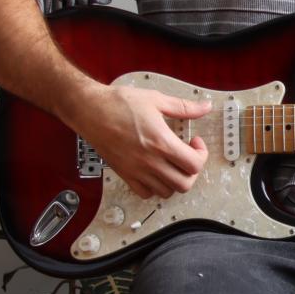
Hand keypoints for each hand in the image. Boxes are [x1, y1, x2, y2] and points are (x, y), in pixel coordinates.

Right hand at [76, 84, 211, 199]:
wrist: (90, 110)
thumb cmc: (118, 104)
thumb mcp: (156, 100)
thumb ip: (184, 107)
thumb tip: (204, 107)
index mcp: (161, 142)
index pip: (194, 165)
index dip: (202, 155)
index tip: (195, 144)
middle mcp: (150, 161)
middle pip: (184, 184)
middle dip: (192, 171)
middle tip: (187, 156)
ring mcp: (137, 171)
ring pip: (167, 192)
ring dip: (175, 180)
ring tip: (172, 164)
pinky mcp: (125, 174)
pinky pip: (146, 193)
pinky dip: (155, 187)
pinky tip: (156, 172)